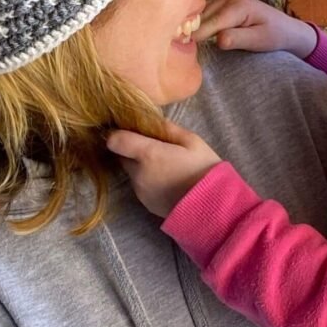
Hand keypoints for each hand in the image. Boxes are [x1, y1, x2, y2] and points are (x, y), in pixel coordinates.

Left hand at [106, 121, 221, 218]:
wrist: (211, 206)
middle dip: (134, 151)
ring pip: (132, 172)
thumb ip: (168, 129)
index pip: (115, 141)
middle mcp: (138, 173)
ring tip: (167, 167)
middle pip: (123, 157)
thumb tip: (152, 121)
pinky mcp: (146, 204)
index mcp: (148, 154)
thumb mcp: (192, 142)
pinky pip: (141, 186)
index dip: (119, 135)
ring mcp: (140, 191)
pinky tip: (168, 182)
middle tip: (157, 150)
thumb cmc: (204, 170)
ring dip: (143, 167)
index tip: (132, 132)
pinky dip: (149, 182)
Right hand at [196, 0, 316, 57]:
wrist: (286, 28)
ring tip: (186, 42)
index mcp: (238, 6)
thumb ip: (238, 38)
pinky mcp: (221, 2)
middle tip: (181, 48)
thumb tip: (218, 40)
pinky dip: (198, 23)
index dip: (197, 37)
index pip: (210, 23)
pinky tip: (196, 35)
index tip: (184, 50)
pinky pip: (203, 13)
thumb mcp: (259, 40)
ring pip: (199, 14)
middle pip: (201, 17)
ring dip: (193, 27)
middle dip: (192, 32)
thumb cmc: (275, 36)